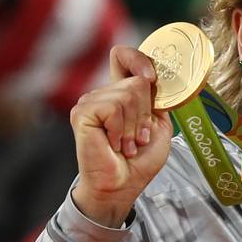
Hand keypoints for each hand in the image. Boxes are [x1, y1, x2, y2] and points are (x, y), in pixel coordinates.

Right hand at [71, 46, 171, 231]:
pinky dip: (121, 129)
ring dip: (134, 125)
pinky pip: (113, 107)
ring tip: (127, 144)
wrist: (122, 185)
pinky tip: (114, 144)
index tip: (153, 79)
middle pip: (137, 80)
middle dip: (146, 112)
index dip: (140, 60)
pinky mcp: (82, 113)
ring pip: (129, 93)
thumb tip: (156, 79)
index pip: (123, 56)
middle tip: (138, 136)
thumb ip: (158, 100)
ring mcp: (91, 102)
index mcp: (121, 93)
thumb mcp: (159, 126)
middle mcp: (104, 93)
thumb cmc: (139, 160)